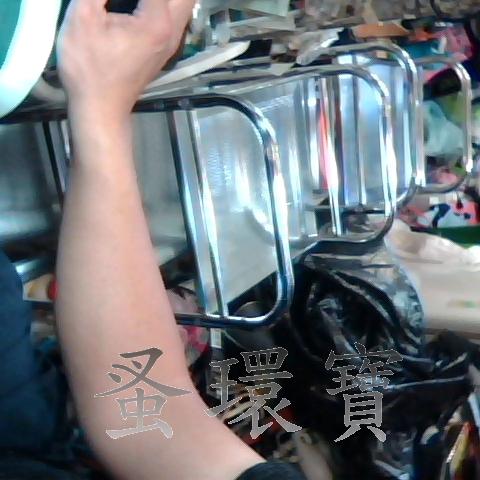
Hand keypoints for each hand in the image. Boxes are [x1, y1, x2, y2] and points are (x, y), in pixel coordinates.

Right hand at [57, 0, 194, 116]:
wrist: (101, 107)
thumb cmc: (89, 67)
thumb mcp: (84, 17)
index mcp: (157, 21)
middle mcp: (174, 30)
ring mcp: (173, 42)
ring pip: (185, 3)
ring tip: (140, 1)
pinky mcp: (166, 48)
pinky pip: (178, 15)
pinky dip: (169, 2)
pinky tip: (149, 4)